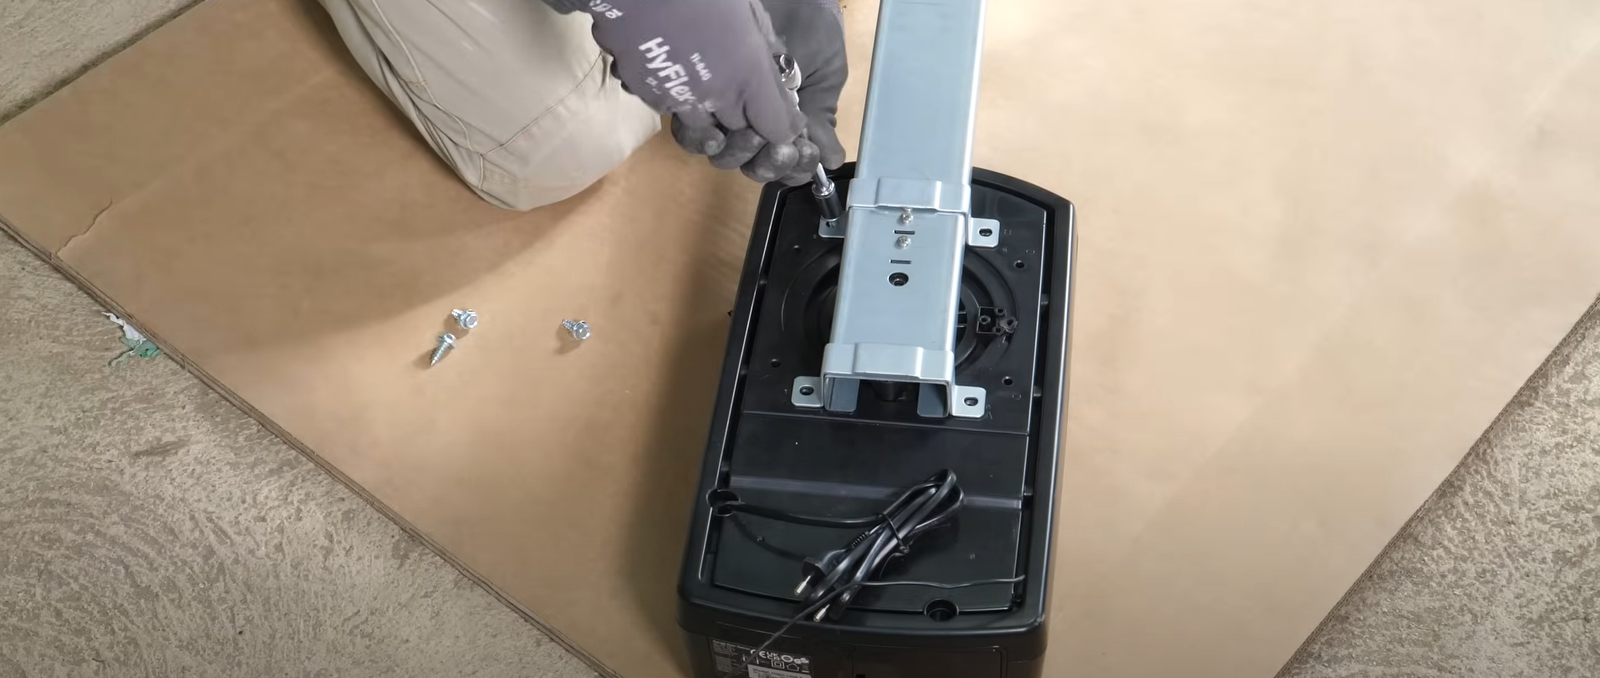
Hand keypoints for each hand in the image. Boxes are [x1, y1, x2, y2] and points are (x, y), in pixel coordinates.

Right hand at [548, 0, 804, 145]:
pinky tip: (667, 60)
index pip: (778, 128)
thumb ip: (764, 42)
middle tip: (733, 78)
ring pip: (700, 122)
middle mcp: (718, 97)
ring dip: (704, 105)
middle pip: (738, 127)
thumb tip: (775, 60)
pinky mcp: (646, 95)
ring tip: (697, 69)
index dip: (781, 123)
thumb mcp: (749, 9)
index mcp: (751, 76)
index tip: (778, 110)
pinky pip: (666, 104)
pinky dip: (671, 90)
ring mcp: (680, 100)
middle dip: (740, 111)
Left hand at [670, 0, 847, 184]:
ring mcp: (721, 108)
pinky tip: (716, 131)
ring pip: (722, 154)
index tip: (803, 151)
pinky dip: (703, 139)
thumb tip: (831, 160)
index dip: (793, 167)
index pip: (785, 162)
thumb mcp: (824, 75)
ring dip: (739, 152)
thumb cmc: (810, 27)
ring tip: (750, 131)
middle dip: (768, 163)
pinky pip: (690, 132)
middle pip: (752, 164)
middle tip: (779, 146)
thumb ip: (821, 118)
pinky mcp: (693, 91)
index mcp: (783, 122)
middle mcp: (752, 119)